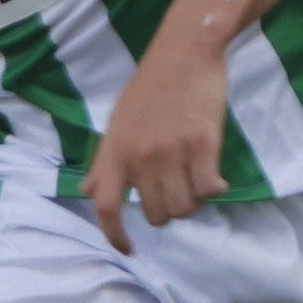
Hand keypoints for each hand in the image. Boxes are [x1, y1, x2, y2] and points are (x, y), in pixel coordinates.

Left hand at [81, 33, 229, 254]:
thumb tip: (88, 190)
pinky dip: (215, 189)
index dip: (115, 235)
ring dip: (194, 201)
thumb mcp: (117, 122)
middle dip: (169, 210)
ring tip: (196, 179)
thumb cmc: (151, 86)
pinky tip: (214, 175)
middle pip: (156, 213)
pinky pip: (209, 190)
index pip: (105, 205)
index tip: (129, 249)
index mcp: (114, 150)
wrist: (185, 52)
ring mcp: (171, 151)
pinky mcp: (202, 145)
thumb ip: (104, 160)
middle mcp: (139, 156)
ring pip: (185, 207)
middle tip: (178, 188)